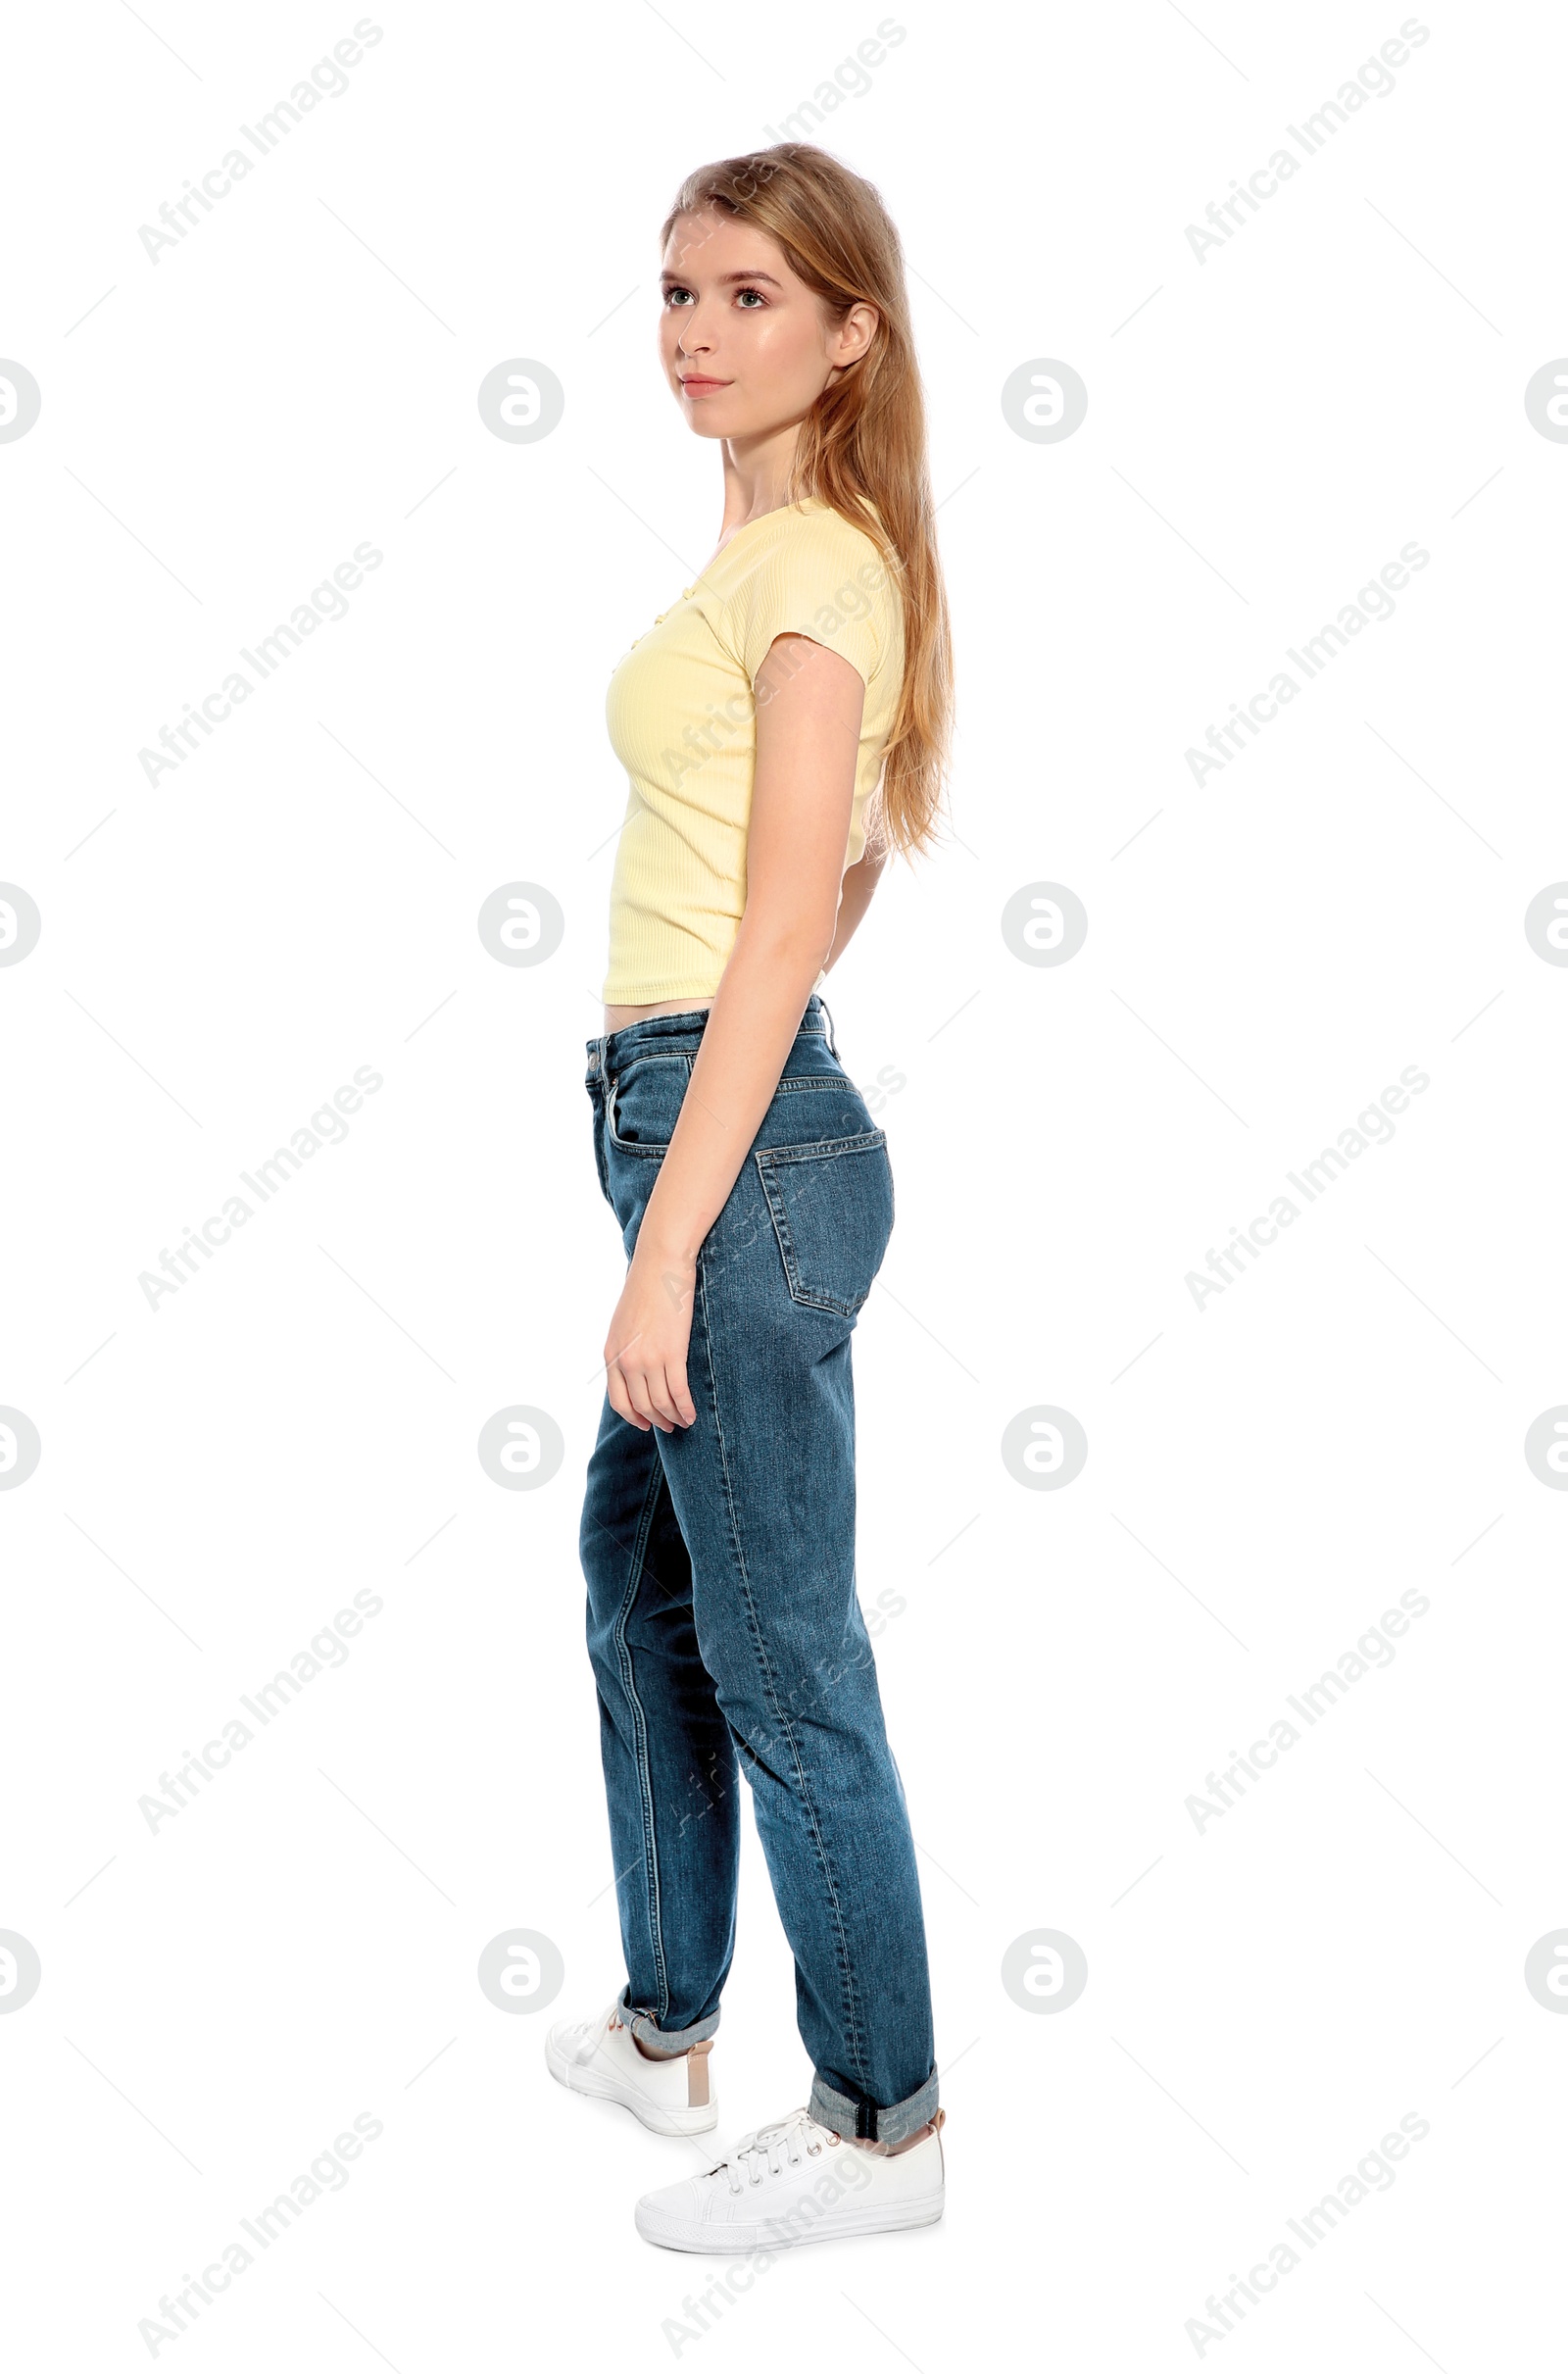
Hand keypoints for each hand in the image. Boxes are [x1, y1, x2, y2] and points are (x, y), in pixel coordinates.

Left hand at [604, 1239, 697, 1432]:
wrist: (660, 1265)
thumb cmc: (645, 1288)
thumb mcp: (624, 1323)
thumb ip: (626, 1348)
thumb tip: (637, 1370)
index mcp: (611, 1354)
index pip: (618, 1400)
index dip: (634, 1417)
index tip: (646, 1424)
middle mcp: (626, 1361)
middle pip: (641, 1406)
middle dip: (656, 1421)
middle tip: (670, 1427)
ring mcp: (648, 1359)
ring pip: (660, 1403)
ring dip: (673, 1418)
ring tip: (684, 1422)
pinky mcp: (671, 1354)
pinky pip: (678, 1392)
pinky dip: (685, 1408)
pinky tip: (692, 1414)